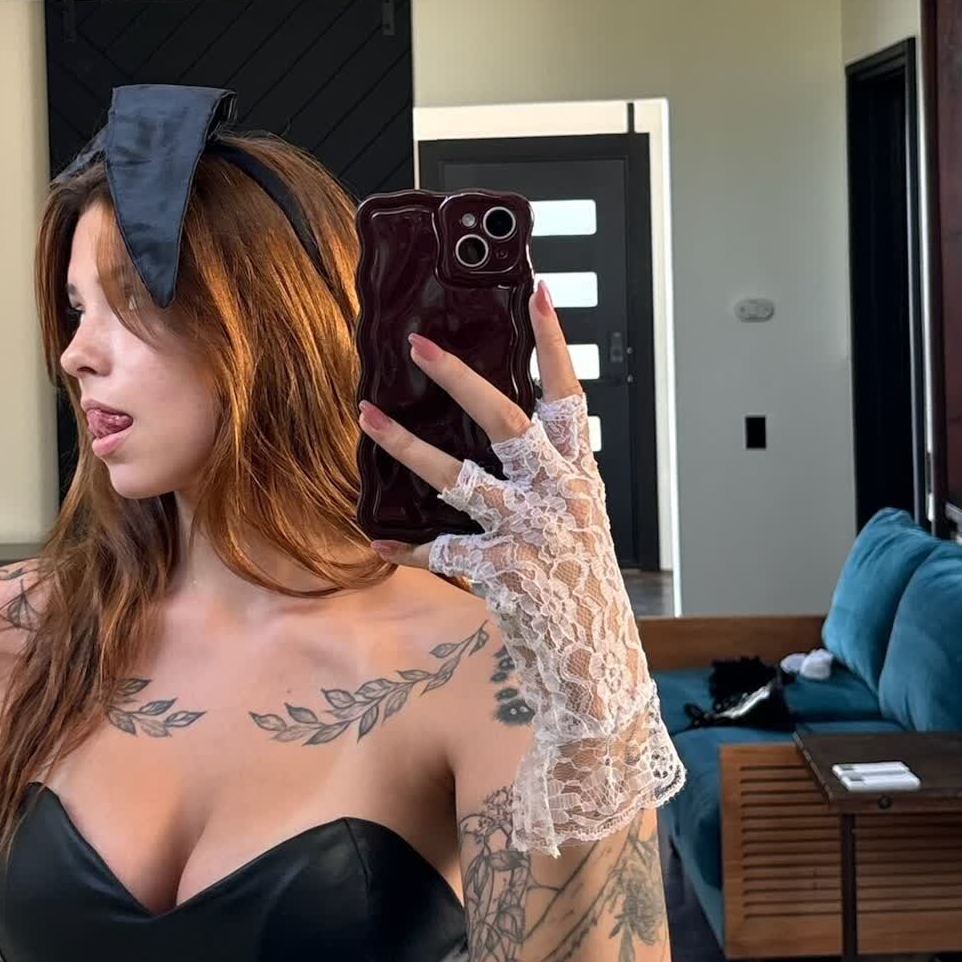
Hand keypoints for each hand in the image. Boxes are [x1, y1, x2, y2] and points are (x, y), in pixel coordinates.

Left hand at [357, 281, 680, 851]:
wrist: (595, 671)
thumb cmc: (579, 594)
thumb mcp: (575, 527)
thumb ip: (543, 484)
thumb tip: (497, 440)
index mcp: (581, 477)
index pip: (570, 395)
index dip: (554, 342)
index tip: (535, 290)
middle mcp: (562, 497)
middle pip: (506, 420)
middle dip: (460, 376)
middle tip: (417, 342)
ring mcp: (534, 534)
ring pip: (460, 476)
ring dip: (407, 445)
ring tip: (366, 415)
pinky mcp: (507, 573)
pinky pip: (444, 548)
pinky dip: (411, 546)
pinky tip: (381, 542)